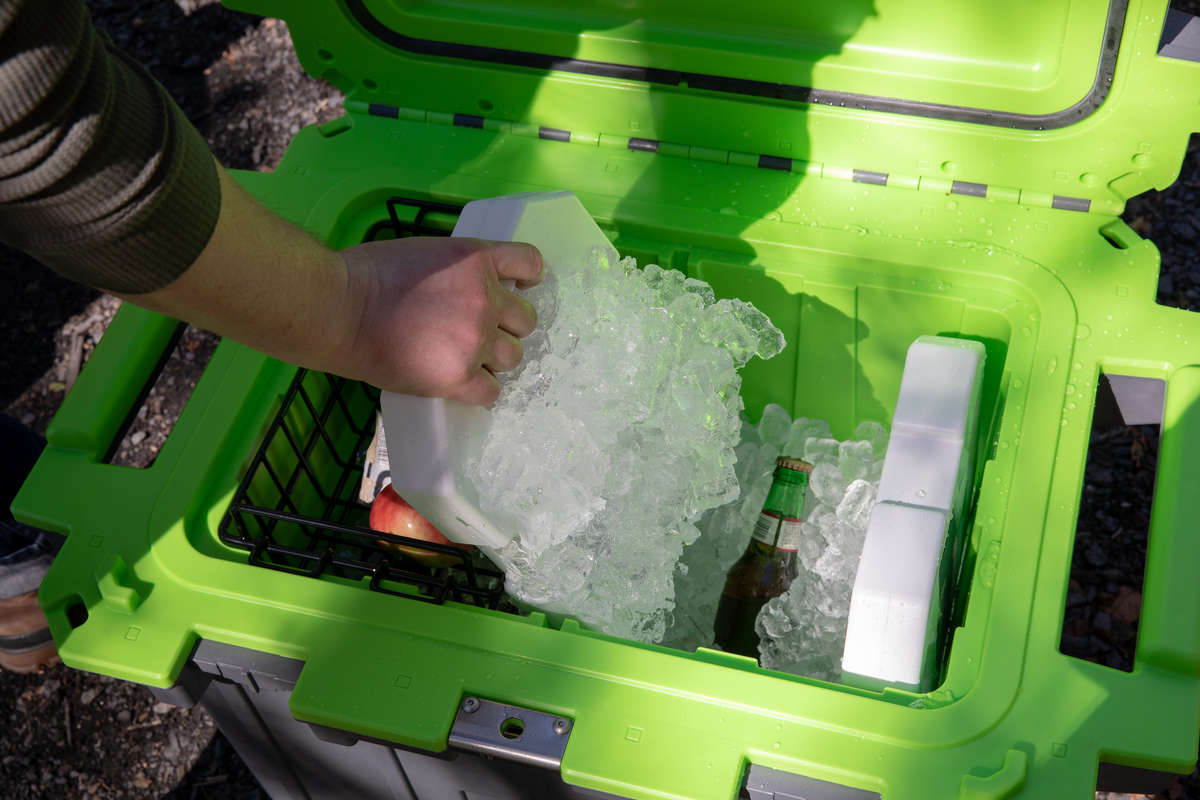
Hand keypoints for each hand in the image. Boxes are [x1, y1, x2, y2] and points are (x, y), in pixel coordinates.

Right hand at [337, 237, 543, 404]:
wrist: (338, 308)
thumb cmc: (366, 274)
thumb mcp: (425, 252)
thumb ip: (458, 270)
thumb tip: (469, 289)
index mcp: (477, 259)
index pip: (531, 263)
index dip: (527, 279)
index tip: (518, 288)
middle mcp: (486, 298)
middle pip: (526, 319)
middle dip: (506, 325)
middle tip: (476, 330)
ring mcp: (475, 339)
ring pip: (513, 356)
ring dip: (494, 358)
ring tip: (464, 357)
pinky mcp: (459, 376)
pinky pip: (491, 391)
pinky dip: (479, 389)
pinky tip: (461, 382)